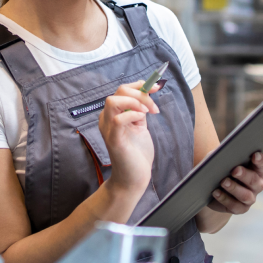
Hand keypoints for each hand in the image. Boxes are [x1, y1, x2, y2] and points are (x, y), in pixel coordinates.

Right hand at [98, 81, 158, 197]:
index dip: (139, 85)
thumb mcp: (140, 125)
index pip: (122, 90)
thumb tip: (147, 91)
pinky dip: (132, 114)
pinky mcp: (113, 140)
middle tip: (154, 107)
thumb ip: (139, 110)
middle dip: (141, 94)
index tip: (156, 87)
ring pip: (113, 101)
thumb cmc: (136, 153)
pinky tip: (142, 119)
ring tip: (147, 112)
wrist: (134, 177)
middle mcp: (106, 119)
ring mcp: (108, 129)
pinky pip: (118, 119)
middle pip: (119, 92)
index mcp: (113, 114)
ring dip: (134, 102)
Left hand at [207, 150, 262, 214]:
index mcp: (256, 169)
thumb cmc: (220, 167)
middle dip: (245, 175)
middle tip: (234, 170)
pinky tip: (216, 192)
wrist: (211, 185)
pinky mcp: (240, 208)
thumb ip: (225, 155)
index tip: (254, 155)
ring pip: (246, 195)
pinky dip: (224, 199)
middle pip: (255, 180)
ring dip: (234, 188)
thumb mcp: (222, 158)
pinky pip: (235, 206)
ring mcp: (250, 198)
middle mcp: (257, 185)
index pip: (262, 164)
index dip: (260, 160)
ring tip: (223, 182)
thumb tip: (224, 155)